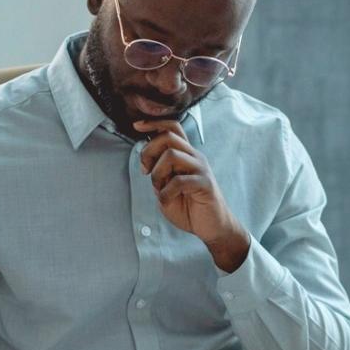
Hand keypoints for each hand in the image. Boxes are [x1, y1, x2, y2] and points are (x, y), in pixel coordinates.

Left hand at [134, 118, 249, 272]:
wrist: (212, 226)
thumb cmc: (190, 207)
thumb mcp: (166, 188)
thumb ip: (159, 173)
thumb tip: (147, 162)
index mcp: (186, 155)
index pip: (172, 127)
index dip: (153, 123)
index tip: (137, 126)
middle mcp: (194, 157)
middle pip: (168, 136)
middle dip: (148, 150)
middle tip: (145, 171)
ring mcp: (201, 169)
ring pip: (172, 154)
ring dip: (157, 172)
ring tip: (159, 188)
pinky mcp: (204, 184)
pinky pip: (179, 181)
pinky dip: (166, 193)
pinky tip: (167, 200)